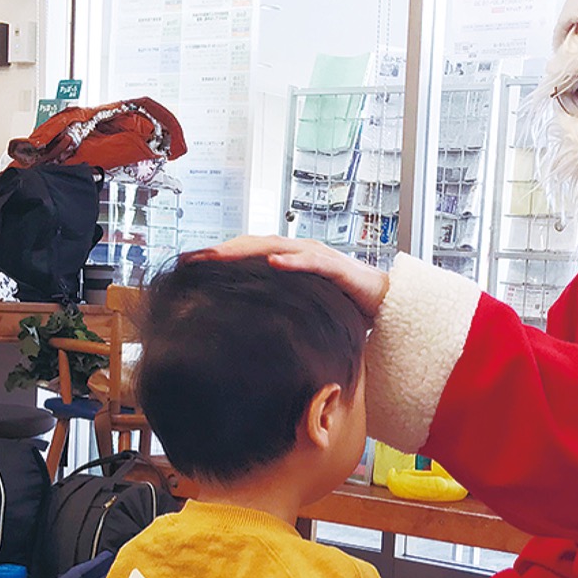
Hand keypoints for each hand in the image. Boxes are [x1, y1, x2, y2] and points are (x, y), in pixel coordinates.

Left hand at [188, 235, 390, 320]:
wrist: (389, 306)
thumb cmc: (346, 308)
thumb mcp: (304, 310)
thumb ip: (280, 312)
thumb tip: (247, 332)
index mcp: (290, 260)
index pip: (249, 253)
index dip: (219, 256)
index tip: (188, 264)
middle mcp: (301, 252)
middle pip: (254, 245)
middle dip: (221, 251)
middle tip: (191, 259)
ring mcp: (320, 257)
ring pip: (277, 247)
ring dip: (246, 250)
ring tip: (218, 256)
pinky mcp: (340, 269)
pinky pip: (313, 262)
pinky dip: (293, 261)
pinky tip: (273, 263)